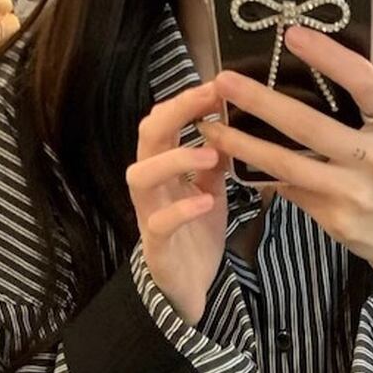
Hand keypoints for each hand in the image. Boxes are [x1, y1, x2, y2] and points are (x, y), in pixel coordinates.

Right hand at [126, 81, 228, 325]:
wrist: (190, 288)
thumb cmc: (197, 235)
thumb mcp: (212, 191)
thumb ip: (216, 162)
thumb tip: (231, 124)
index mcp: (163, 167)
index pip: (164, 122)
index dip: (185, 101)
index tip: (217, 84)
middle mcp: (150, 185)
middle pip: (146, 137)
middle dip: (175, 113)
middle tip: (209, 100)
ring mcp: (148, 214)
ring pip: (140, 176)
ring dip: (174, 159)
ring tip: (209, 155)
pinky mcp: (157, 245)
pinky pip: (161, 223)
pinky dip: (183, 210)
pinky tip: (206, 202)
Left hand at [205, 26, 372, 354]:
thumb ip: (365, 108)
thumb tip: (307, 68)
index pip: (363, 82)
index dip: (328, 55)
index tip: (290, 34)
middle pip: (309, 125)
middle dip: (260, 101)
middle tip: (222, 82)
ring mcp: (356, 193)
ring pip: (288, 164)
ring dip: (243, 145)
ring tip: (212, 129)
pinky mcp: (337, 220)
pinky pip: (292, 190)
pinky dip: (264, 175)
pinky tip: (238, 163)